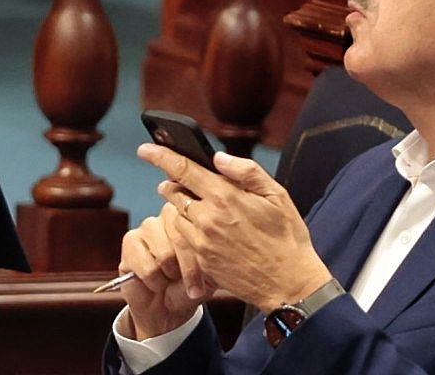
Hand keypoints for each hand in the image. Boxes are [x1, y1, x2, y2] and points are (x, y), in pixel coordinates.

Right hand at [116, 204, 205, 339]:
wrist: (164, 308)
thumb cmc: (188, 286)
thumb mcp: (207, 276)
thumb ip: (209, 261)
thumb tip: (211, 253)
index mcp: (192, 219)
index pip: (199, 229)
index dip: (203, 257)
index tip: (209, 280)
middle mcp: (168, 216)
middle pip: (181, 240)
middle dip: (189, 271)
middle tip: (194, 289)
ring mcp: (147, 227)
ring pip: (165, 254)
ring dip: (170, 275)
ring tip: (170, 280)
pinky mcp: (130, 241)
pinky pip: (148, 267)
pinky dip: (155, 283)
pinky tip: (155, 283)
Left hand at [141, 144, 334, 312]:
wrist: (290, 285)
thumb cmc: (286, 238)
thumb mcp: (276, 196)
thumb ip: (246, 172)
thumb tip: (218, 157)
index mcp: (225, 197)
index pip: (182, 169)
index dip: (160, 156)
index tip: (144, 149)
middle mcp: (207, 218)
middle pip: (173, 192)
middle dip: (174, 183)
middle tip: (186, 182)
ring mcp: (202, 242)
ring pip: (177, 215)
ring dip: (183, 207)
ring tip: (204, 209)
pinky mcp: (201, 261)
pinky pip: (184, 239)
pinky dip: (190, 229)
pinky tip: (210, 232)